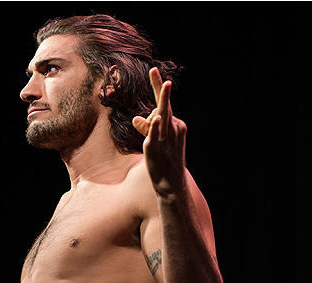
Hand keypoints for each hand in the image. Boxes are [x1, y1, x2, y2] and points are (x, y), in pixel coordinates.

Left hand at [132, 67, 187, 197]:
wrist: (171, 183)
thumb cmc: (163, 161)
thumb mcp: (154, 142)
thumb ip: (145, 128)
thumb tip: (135, 118)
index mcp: (175, 125)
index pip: (164, 104)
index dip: (158, 87)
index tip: (153, 70)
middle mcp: (172, 128)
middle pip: (164, 105)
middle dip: (160, 87)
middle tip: (153, 70)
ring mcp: (165, 137)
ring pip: (159, 116)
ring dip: (157, 109)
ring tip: (160, 100)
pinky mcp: (155, 147)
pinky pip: (155, 133)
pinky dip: (155, 125)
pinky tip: (157, 117)